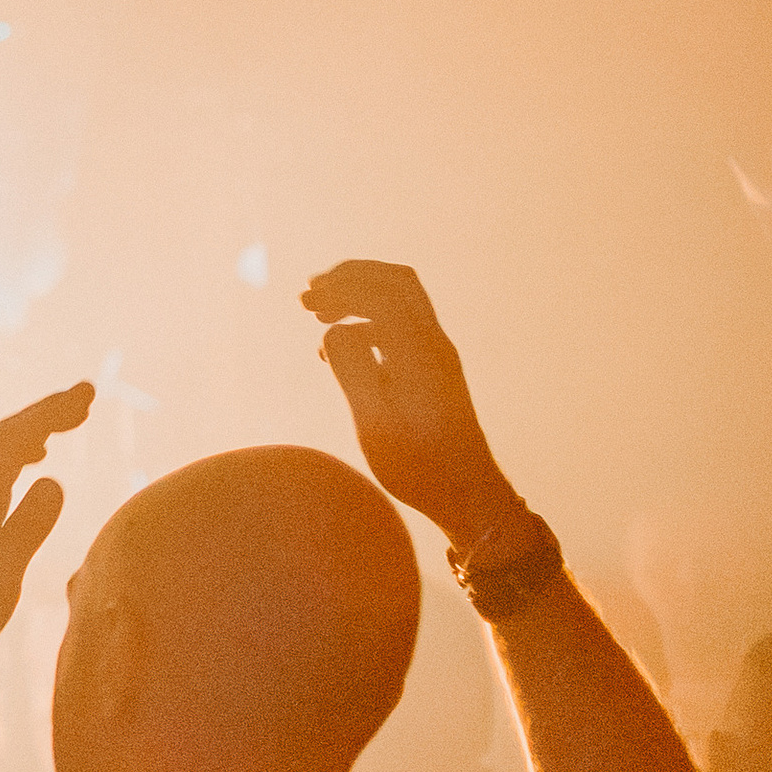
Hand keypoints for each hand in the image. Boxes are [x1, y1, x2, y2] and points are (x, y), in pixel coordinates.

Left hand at [0, 382, 92, 669]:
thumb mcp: (3, 573)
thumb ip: (28, 526)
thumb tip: (54, 482)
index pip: (15, 438)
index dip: (50, 412)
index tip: (86, 396)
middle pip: (2, 433)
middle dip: (43, 411)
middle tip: (85, 398)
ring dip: (27, 427)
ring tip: (63, 423)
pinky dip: (12, 450)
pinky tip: (30, 462)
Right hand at [300, 261, 518, 546]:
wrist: (467, 493)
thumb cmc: (417, 463)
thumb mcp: (372, 417)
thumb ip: (350, 365)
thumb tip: (335, 330)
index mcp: (418, 350)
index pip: (380, 292)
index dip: (339, 287)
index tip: (304, 303)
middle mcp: (433, 343)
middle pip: (396, 282)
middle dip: (350, 278)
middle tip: (310, 293)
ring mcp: (437, 356)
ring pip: (401, 300)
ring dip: (360, 295)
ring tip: (321, 312)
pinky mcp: (435, 371)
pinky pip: (401, 326)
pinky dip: (368, 321)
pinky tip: (342, 347)